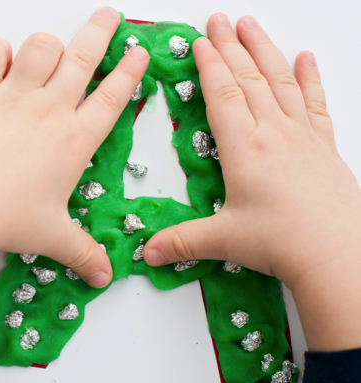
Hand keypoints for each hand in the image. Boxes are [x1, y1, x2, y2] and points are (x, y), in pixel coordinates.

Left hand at [0, 7, 148, 297]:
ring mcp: (14, 95)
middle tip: (110, 15)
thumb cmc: (6, 218)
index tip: (139, 51)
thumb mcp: (53, 237)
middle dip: (101, 31)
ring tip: (50, 48)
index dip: (129, 71)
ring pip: (42, 47)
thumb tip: (104, 276)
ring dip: (47, 43)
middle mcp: (50, 110)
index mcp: (74, 141)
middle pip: (84, 57)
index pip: (112, 97)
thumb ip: (83, 253)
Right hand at [143, 14, 360, 350]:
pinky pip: (315, 102)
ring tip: (252, 26)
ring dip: (264, 49)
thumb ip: (180, 242)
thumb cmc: (284, 243)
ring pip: (280, 81)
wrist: (338, 254)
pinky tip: (305, 58)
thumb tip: (147, 251)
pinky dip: (309, 77)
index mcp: (244, 149)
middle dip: (231, 45)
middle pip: (249, 78)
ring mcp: (303, 136)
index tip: (199, 42)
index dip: (209, 65)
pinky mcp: (324, 146)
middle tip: (219, 20)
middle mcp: (274, 134)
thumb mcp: (222, 241)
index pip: (223, 94)